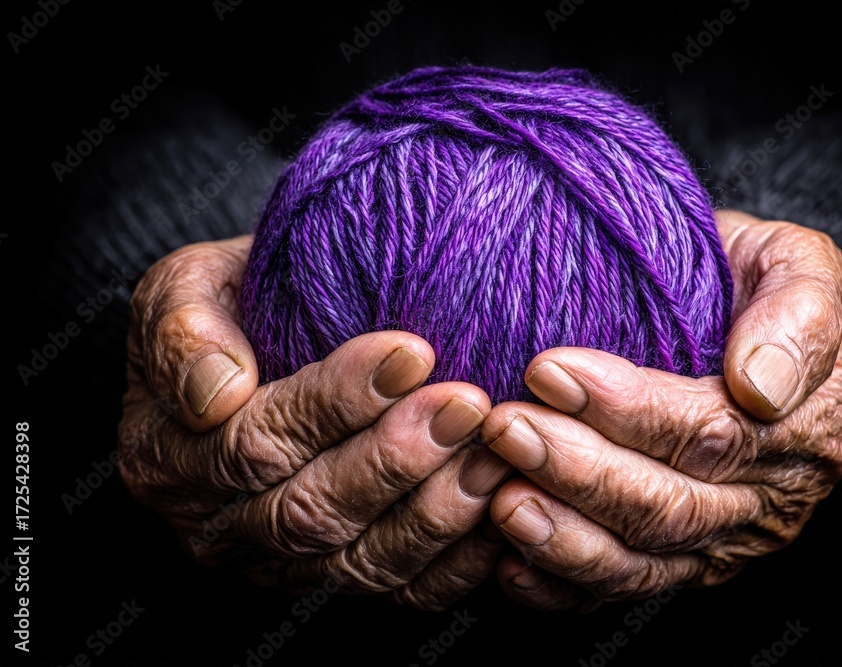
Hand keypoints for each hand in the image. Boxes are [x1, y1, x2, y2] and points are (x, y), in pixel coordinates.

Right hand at [117, 236, 511, 610]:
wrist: (268, 335)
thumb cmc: (233, 304)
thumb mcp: (185, 288)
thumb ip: (182, 329)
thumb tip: (215, 390)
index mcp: (168, 454)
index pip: (254, 442)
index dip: (334, 403)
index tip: (410, 352)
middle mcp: (218, 523)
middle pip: (309, 510)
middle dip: (394, 458)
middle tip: (465, 405)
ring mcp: (279, 561)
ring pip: (357, 561)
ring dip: (432, 511)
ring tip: (491, 454)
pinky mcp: (335, 579)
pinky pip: (396, 593)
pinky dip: (452, 563)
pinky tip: (495, 514)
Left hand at [483, 210, 841, 610]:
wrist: (735, 314)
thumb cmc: (752, 281)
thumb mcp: (797, 262)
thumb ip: (799, 313)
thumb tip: (761, 387)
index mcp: (806, 429)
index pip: (713, 433)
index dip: (630, 410)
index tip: (551, 370)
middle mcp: (768, 500)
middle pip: (669, 505)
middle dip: (579, 470)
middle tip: (506, 426)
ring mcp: (720, 540)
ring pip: (640, 559)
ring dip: (564, 535)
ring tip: (500, 498)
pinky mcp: (676, 563)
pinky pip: (620, 589)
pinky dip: (562, 586)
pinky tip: (511, 566)